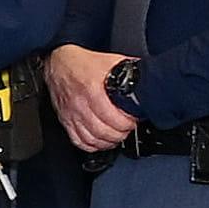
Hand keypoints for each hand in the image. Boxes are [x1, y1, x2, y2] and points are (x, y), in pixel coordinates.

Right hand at [46, 42, 136, 157]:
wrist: (60, 63)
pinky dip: (91, 145)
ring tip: (116, 136)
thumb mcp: (111, 62)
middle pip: (103, 132)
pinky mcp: (65, 120)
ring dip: (107, 141)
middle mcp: (80, 104)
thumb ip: (130, 72)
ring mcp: (71, 114)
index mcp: (93, 90)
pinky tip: (100, 140)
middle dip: (120, 134)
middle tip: (127, 128)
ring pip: (91, 139)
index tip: (134, 120)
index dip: (128, 124)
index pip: (113, 119)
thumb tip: (148, 78)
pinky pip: (78, 141)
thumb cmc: (84, 63)